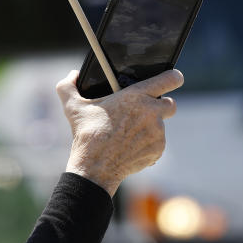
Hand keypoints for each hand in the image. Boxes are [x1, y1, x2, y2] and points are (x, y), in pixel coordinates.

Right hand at [56, 69, 183, 195]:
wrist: (95, 168)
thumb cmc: (86, 134)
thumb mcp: (72, 106)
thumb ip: (69, 85)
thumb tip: (73, 74)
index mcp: (137, 96)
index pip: (169, 79)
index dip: (173, 77)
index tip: (174, 78)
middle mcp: (151, 112)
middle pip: (170, 104)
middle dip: (161, 106)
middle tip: (145, 112)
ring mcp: (157, 132)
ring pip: (161, 125)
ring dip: (150, 127)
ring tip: (130, 133)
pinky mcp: (158, 149)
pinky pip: (157, 143)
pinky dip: (148, 144)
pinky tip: (131, 146)